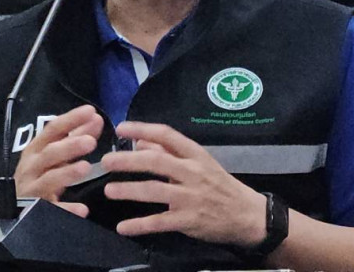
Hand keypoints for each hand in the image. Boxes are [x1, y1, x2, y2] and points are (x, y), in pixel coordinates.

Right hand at [13, 104, 103, 217]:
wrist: (14, 209)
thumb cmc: (38, 175)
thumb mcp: (52, 155)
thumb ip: (74, 137)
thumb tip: (95, 119)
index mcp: (36, 149)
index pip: (52, 130)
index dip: (70, 120)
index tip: (90, 111)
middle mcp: (31, 166)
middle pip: (50, 154)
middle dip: (69, 146)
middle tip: (91, 142)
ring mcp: (32, 189)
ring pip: (49, 179)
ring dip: (67, 173)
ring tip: (86, 168)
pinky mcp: (35, 211)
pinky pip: (52, 210)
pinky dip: (67, 209)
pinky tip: (83, 209)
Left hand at [99, 120, 266, 245]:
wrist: (247, 215)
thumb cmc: (219, 185)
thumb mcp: (199, 163)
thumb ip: (170, 152)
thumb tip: (141, 142)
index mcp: (195, 154)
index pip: (167, 135)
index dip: (142, 129)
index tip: (120, 127)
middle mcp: (193, 172)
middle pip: (156, 161)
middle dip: (129, 160)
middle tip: (106, 161)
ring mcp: (191, 197)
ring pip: (155, 190)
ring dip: (129, 190)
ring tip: (109, 190)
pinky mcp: (189, 220)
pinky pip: (160, 222)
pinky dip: (139, 225)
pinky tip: (123, 227)